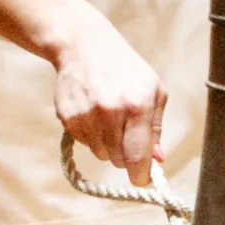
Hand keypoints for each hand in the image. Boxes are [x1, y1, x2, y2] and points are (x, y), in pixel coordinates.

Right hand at [49, 14, 173, 182]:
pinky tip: (92, 112)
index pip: (138, 157)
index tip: (143, 179)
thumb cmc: (125, 68)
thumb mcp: (153, 90)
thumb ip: (156, 127)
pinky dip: (90, 135)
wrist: (84, 45)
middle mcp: (111, 112)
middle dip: (126, 155)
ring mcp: (86, 115)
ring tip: (108, 117)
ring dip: (107, 144)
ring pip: (101, 154)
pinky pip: (83, 143)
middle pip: (119, 161)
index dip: (141, 176)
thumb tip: (156, 160)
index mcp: (138, 105)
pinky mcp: (68, 117)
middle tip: (126, 133)